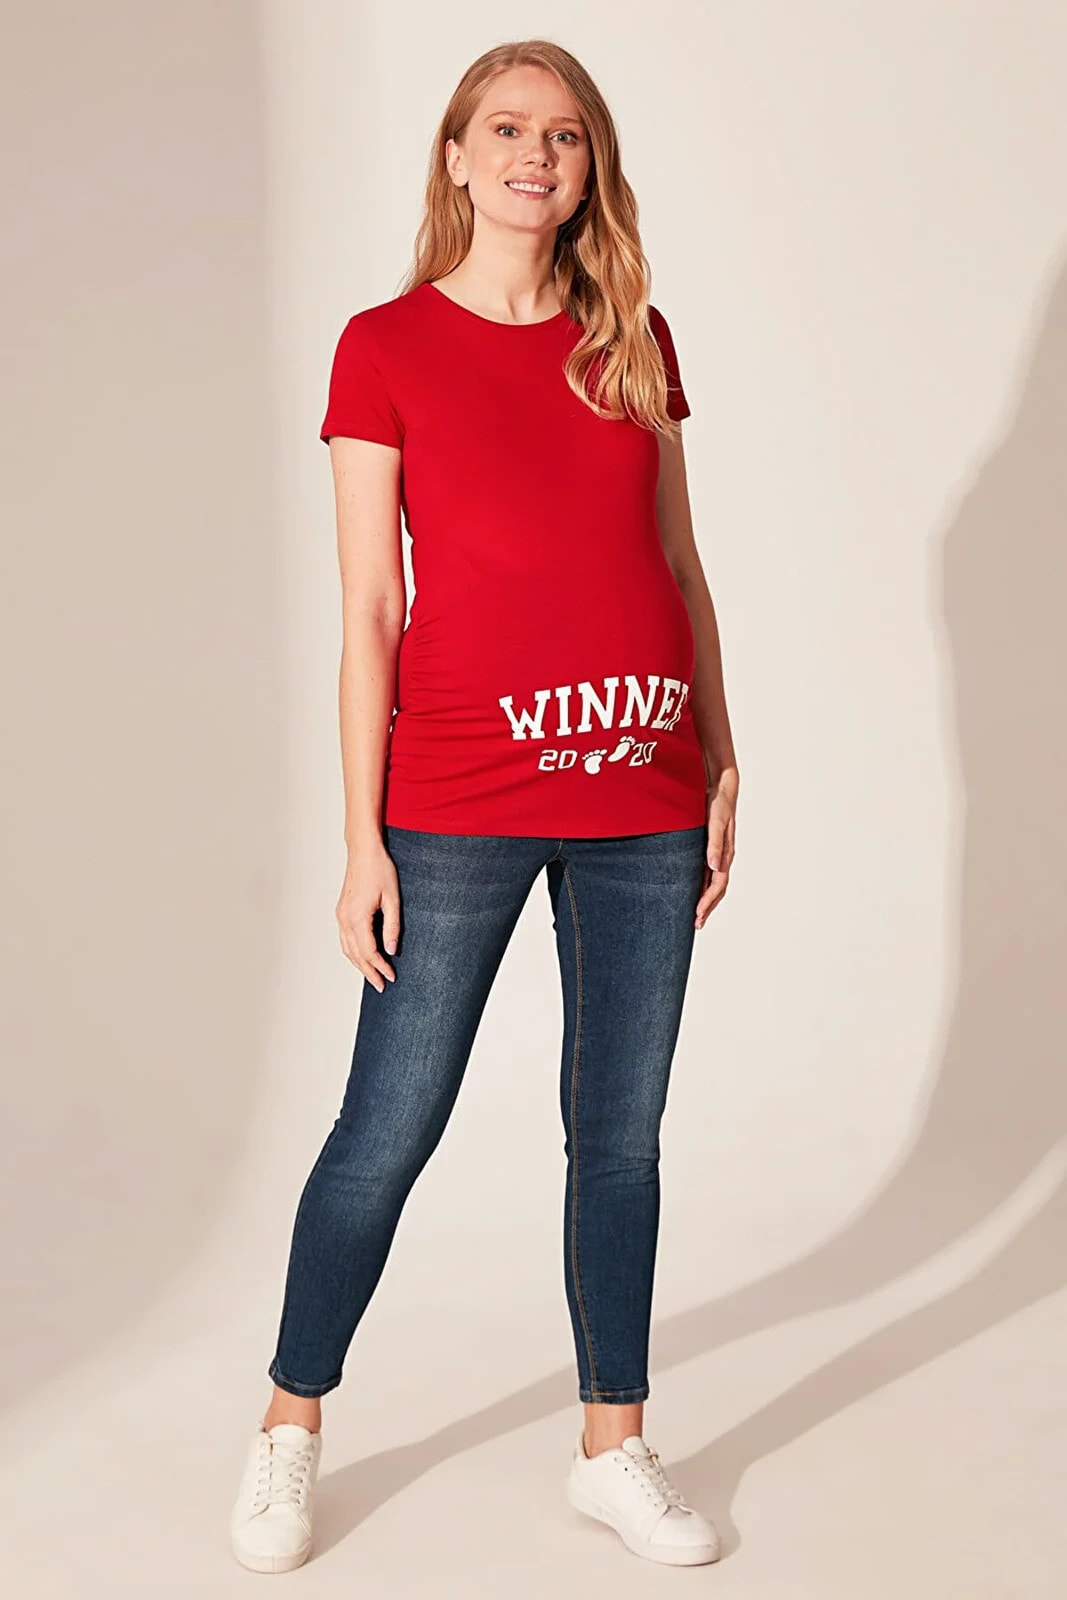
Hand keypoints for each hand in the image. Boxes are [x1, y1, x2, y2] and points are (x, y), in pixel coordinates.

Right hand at [336, 838, 401, 991]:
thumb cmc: (380, 870)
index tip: (392, 977)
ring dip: (359, 965)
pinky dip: (353, 953)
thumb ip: (392, 927)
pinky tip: (362, 957)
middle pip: (355, 955)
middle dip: (369, 972)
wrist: (363, 851)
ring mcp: (341, 916)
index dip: (380, 967)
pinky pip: (345, 939)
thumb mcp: (393, 899)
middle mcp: (345, 919)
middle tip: (381, 986)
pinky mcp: (342, 912)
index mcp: (357, 917)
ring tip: (372, 976)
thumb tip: (391, 950)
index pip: (369, 952)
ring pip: (347, 949)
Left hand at [695, 771, 736, 929]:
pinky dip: (702, 887)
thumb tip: (714, 867)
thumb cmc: (718, 804)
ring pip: (713, 884)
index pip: (717, 884)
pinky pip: (707, 874)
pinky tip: (693, 893)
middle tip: (696, 924)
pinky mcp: (709, 849)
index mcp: (725, 854)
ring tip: (696, 916)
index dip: (708, 901)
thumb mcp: (716, 821)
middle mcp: (722, 857)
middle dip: (707, 908)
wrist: (721, 788)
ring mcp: (717, 855)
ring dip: (705, 901)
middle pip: (717, 889)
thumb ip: (714, 843)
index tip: (697, 914)